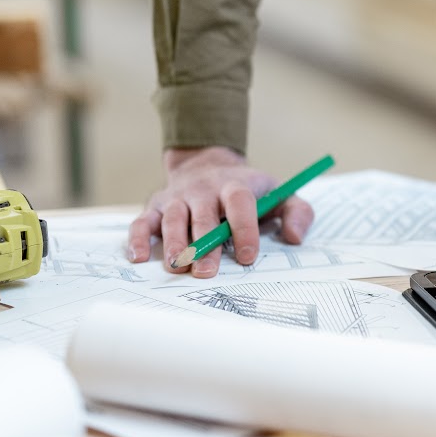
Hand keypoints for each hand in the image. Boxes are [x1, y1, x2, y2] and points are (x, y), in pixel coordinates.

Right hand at [126, 146, 314, 277]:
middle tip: (206, 272)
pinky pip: (142, 221)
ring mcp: (178, 198)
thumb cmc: (249, 191)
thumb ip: (298, 213)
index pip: (239, 203)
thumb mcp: (280, 194)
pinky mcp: (156, 206)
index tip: (247, 256)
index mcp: (236, 185)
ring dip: (174, 243)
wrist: (207, 164)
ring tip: (177, 268)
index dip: (243, 228)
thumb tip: (293, 237)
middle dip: (205, 245)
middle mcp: (204, 190)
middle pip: (204, 217)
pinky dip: (138, 238)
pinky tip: (139, 257)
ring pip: (173, 219)